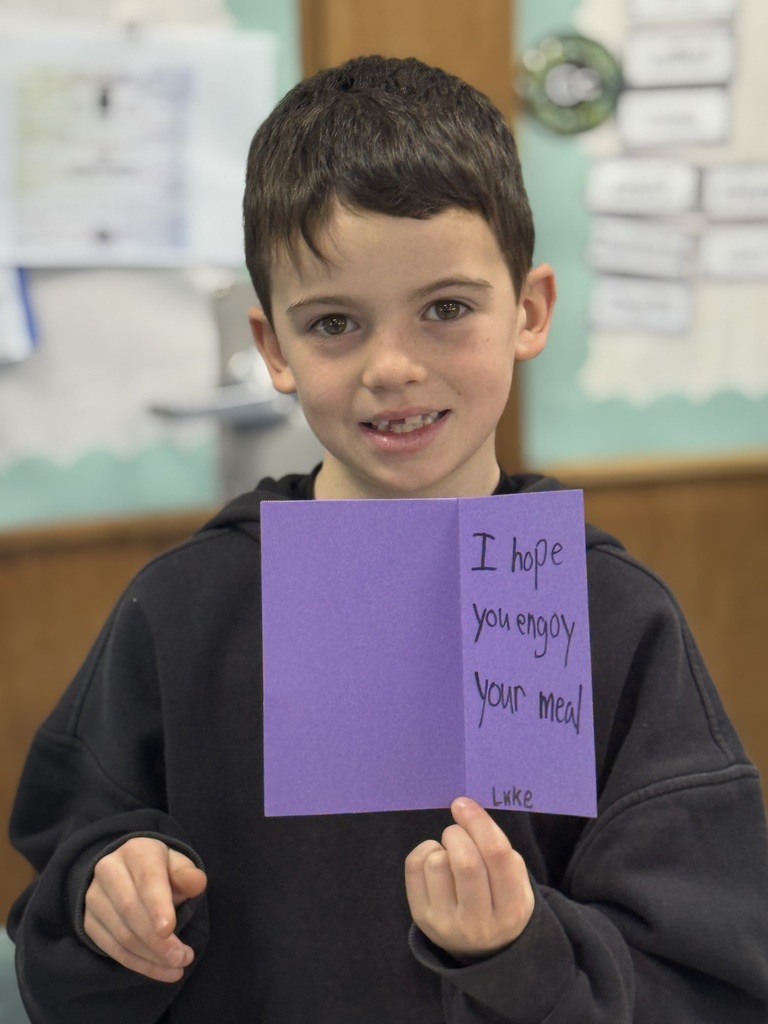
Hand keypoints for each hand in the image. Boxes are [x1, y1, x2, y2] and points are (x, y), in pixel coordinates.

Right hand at [84, 836, 206, 982]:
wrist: (126, 873)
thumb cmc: (160, 870)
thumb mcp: (176, 865)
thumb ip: (187, 874)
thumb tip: (197, 882)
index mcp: (136, 851)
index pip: (147, 878)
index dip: (157, 905)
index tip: (169, 930)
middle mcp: (109, 870)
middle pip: (130, 909)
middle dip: (157, 940)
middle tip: (182, 958)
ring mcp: (94, 896)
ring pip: (121, 933)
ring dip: (150, 956)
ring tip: (177, 966)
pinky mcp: (88, 921)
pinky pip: (112, 948)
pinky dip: (138, 963)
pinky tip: (159, 971)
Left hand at [405, 797, 533, 960]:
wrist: (481, 949)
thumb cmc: (500, 900)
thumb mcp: (515, 881)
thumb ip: (499, 848)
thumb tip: (468, 811)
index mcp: (512, 908)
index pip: (497, 855)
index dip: (479, 822)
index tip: (464, 803)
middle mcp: (479, 922)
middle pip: (465, 860)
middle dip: (457, 832)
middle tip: (457, 831)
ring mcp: (447, 924)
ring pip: (437, 862)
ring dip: (442, 846)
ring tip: (450, 854)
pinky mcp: (422, 918)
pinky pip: (415, 866)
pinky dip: (425, 852)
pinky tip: (436, 861)